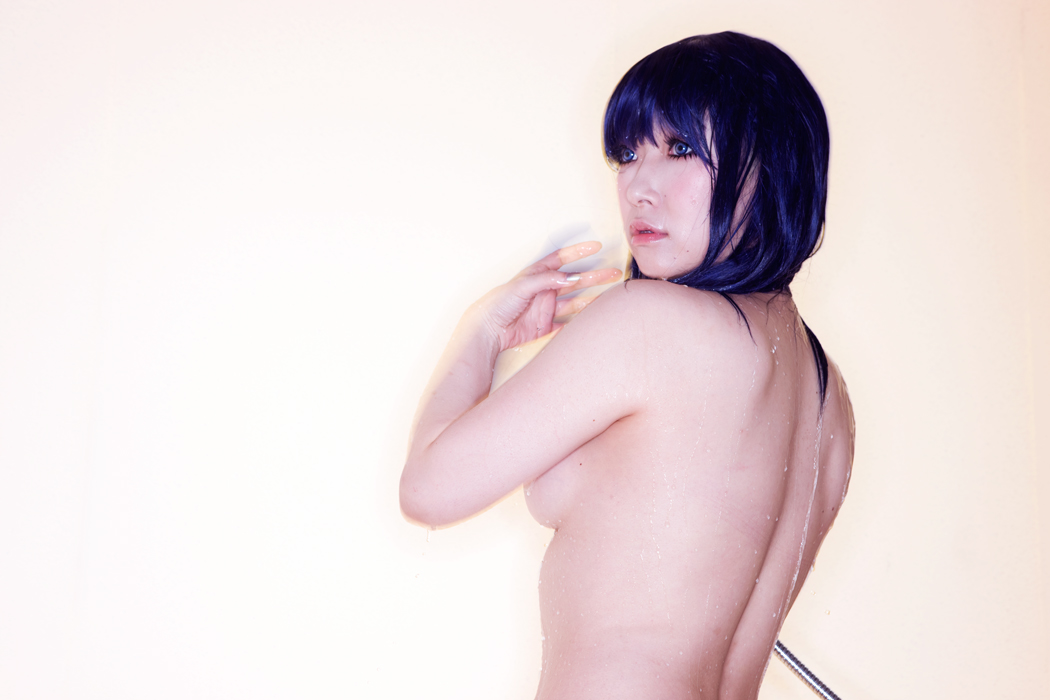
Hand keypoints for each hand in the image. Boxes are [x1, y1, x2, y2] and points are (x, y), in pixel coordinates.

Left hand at [472, 241, 622, 351]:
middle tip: (613, 273)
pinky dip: (579, 321)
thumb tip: (569, 277)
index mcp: (537, 275)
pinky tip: (592, 318)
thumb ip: (545, 281)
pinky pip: (567, 323)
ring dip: (592, 298)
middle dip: (594, 276)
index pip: (561, 259)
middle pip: (574, 281)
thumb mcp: (522, 286)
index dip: (578, 252)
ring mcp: (546, 308)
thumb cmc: (498, 303)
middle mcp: (544, 290)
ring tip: (610, 295)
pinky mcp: (545, 326)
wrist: (488, 329)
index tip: (595, 247)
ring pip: (575, 301)